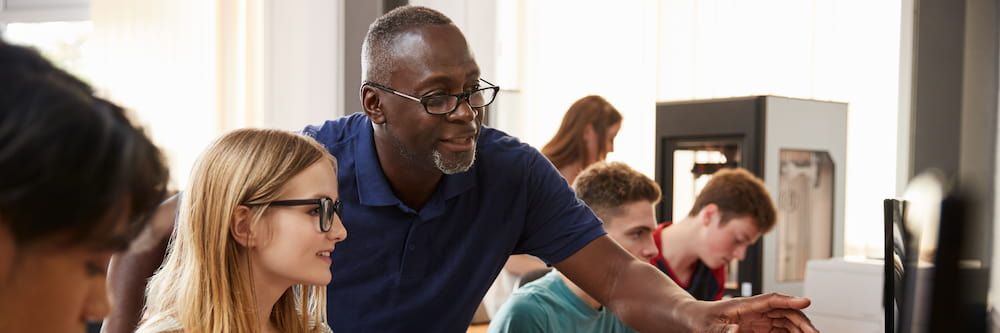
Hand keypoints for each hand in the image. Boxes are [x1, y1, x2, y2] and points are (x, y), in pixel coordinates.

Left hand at [697, 293, 818, 332]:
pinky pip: (779, 330)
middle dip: (801, 320)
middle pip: (784, 311)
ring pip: (786, 321)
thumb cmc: (700, 320)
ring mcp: (758, 319)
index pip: (771, 300)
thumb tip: (736, 331)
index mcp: (744, 306)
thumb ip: (722, 330)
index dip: (790, 300)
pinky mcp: (758, 328)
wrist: (693, 319)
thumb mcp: (708, 327)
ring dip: (799, 328)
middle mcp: (755, 310)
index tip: (807, 301)